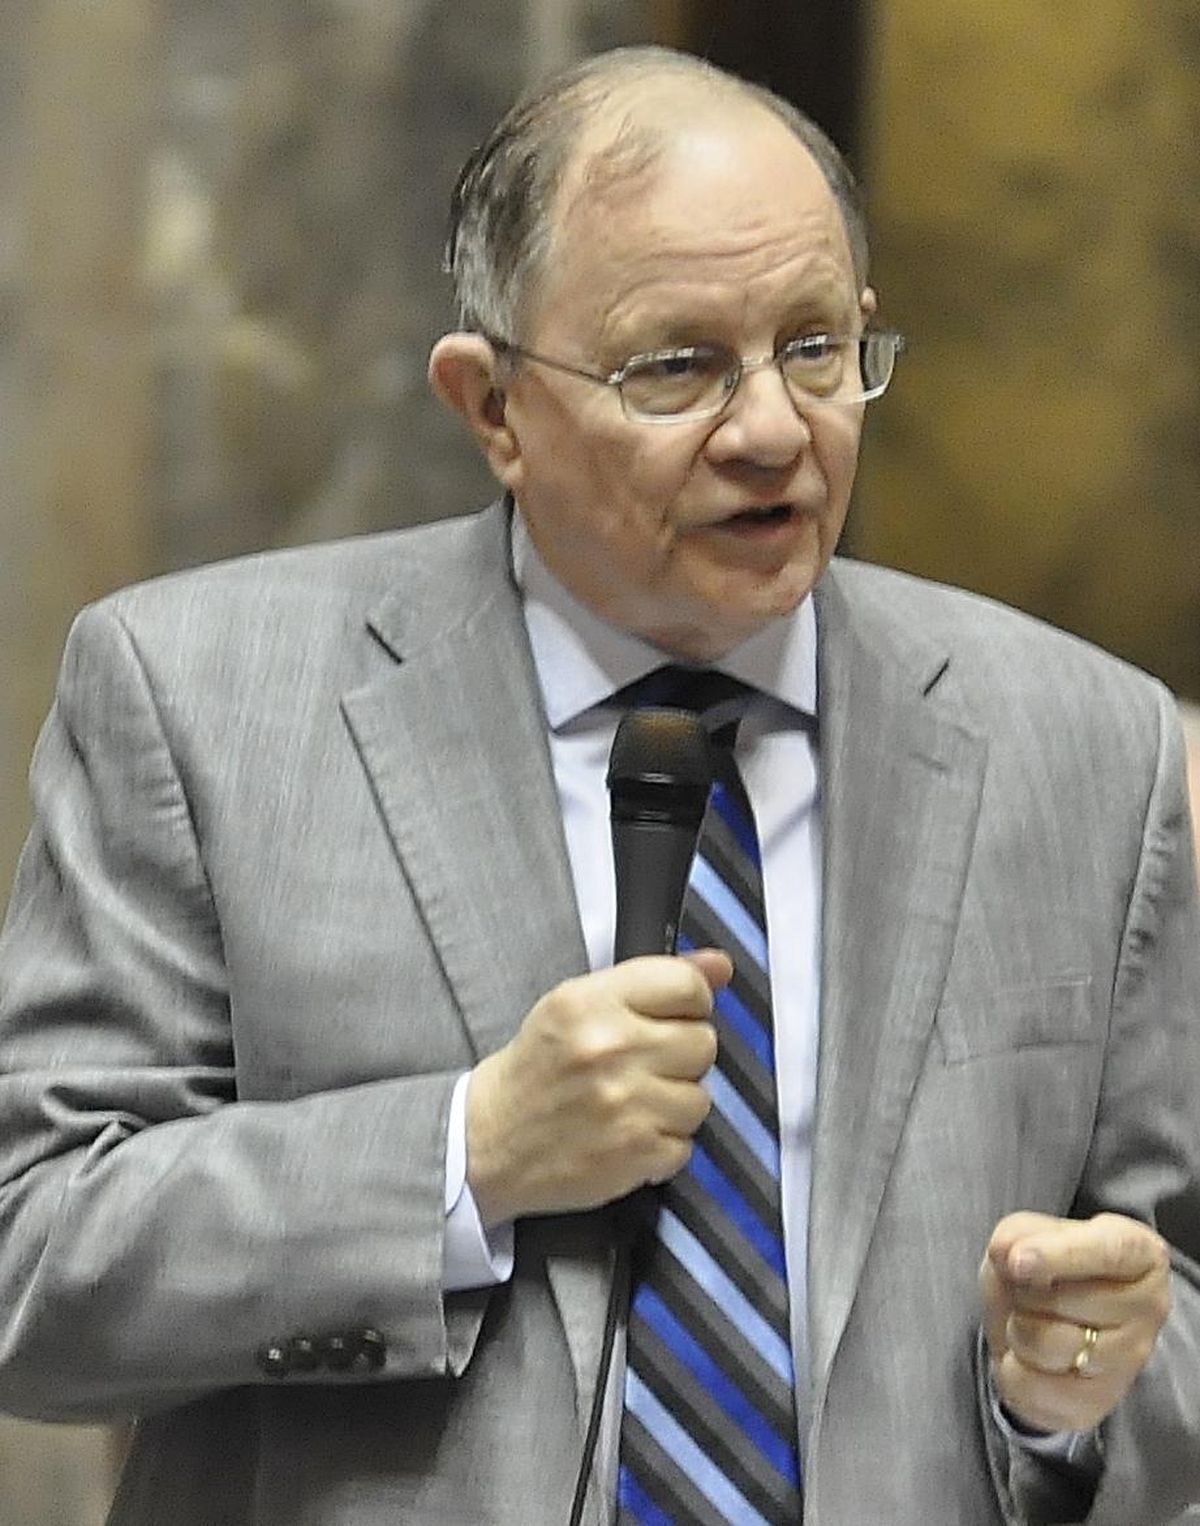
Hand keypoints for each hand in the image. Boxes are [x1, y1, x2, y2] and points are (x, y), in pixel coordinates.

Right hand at [465, 949, 730, 1225]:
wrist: (489, 1141)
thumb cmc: (537, 1068)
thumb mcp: (578, 1004)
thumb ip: (653, 979)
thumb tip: (719, 965)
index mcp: (592, 1002)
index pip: (688, 985)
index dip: (690, 1001)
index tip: (673, 1015)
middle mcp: (610, 1048)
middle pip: (703, 1042)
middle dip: (680, 1054)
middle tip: (643, 1063)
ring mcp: (625, 1104)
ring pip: (700, 1097)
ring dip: (674, 1103)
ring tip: (633, 1101)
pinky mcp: (634, 1154)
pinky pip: (686, 1144)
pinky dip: (662, 1144)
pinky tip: (628, 1133)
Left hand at [980, 1210, 1170, 1432]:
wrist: (1047, 1327)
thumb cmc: (1046, 1270)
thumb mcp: (1029, 1235)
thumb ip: (1019, 1235)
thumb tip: (1008, 1255)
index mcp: (1139, 1252)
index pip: (1109, 1251)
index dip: (1060, 1255)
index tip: (1016, 1261)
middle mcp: (1148, 1306)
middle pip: (1062, 1299)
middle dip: (1024, 1291)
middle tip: (1029, 1288)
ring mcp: (1129, 1361)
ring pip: (1045, 1344)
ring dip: (1017, 1328)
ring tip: (1031, 1321)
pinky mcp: (1099, 1402)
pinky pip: (1031, 1385)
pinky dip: (1012, 1368)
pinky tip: (1031, 1357)